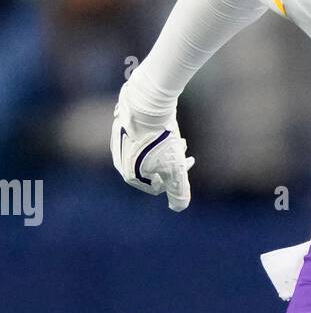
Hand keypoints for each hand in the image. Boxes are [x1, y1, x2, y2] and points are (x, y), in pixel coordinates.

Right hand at [110, 82, 194, 211]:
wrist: (147, 105)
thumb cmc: (162, 140)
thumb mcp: (176, 170)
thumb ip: (178, 192)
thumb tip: (178, 208)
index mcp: (130, 176)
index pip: (158, 185)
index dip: (178, 176)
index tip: (190, 160)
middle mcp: (121, 161)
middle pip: (154, 167)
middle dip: (173, 161)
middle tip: (184, 147)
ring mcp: (119, 143)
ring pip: (148, 151)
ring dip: (166, 148)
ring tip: (178, 137)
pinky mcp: (121, 127)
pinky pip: (141, 137)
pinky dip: (155, 136)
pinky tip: (167, 126)